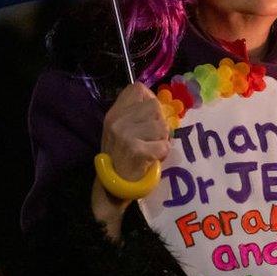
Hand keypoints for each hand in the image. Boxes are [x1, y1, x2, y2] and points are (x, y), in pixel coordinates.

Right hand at [93, 83, 169, 238]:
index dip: (150, 100)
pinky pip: (164, 145)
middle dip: (159, 123)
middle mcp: (117, 120)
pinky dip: (162, 153)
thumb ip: (136, 114)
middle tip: (151, 139)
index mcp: (114, 113)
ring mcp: (126, 135)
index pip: (138, 89)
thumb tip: (159, 103)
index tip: (150, 116)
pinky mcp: (136, 150)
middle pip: (155, 106)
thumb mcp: (121, 129)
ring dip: (162, 139)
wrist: (112, 186)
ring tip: (151, 149)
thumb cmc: (122, 156)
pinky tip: (152, 159)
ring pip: (162, 126)